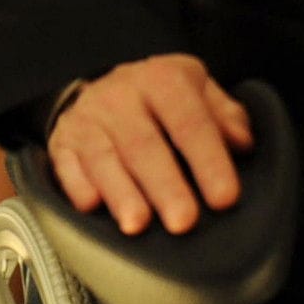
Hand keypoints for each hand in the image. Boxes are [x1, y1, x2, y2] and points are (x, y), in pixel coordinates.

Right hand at [47, 53, 255, 235]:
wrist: (102, 86)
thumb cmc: (160, 100)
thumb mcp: (198, 93)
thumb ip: (224, 117)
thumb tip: (241, 143)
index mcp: (163, 79)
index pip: (190, 122)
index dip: (209, 161)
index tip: (224, 197)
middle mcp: (122, 95)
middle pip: (144, 144)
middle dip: (166, 185)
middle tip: (183, 221)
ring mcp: (88, 118)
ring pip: (105, 158)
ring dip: (122, 193)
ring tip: (138, 224)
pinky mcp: (62, 141)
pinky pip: (67, 165)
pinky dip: (78, 186)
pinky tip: (92, 207)